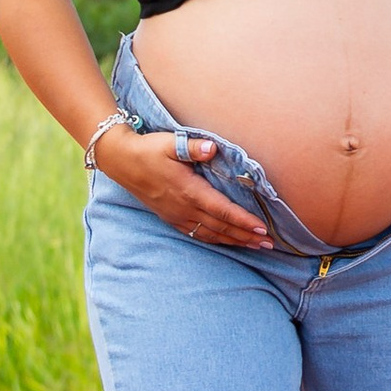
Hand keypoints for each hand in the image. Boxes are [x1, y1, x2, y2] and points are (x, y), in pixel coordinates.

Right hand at [99, 126, 272, 249]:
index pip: (223, 211)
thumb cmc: (148, 150)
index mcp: (189, 191)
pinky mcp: (171, 218)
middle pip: (221, 227)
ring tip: (255, 246)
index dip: (244, 221)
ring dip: (234, 241)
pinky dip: (216, 240)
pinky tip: (226, 241)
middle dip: (246, 236)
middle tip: (269, 244)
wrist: (121, 162)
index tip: (263, 228)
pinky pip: (197, 234)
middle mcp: (185, 208)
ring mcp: (177, 216)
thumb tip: (212, 148)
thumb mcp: (169, 144)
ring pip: (211, 234)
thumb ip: (193, 148)